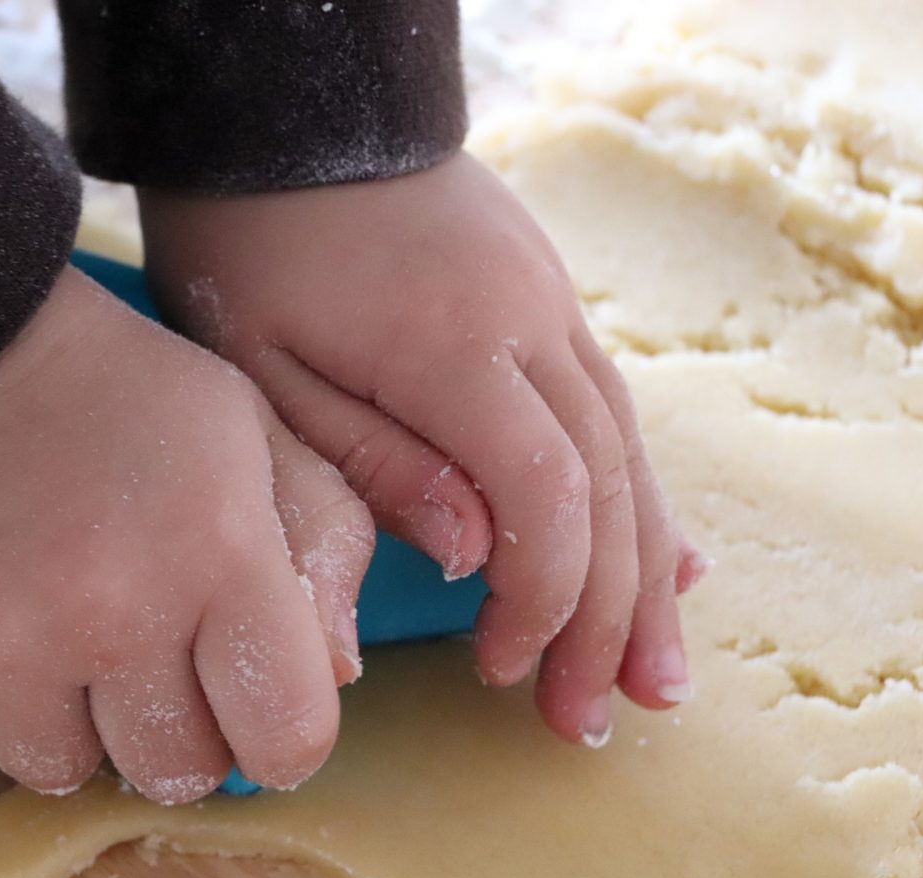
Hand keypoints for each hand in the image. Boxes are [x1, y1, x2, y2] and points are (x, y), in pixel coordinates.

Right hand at [0, 268, 373, 802]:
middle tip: (132, 646)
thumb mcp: (249, 425)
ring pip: (59, 770)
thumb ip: (325, 539)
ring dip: (59, 718)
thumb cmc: (109, 382)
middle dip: (168, 726)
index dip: (276, 735)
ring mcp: (1, 646)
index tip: (244, 704)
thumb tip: (339, 674)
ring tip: (38, 623)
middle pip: (174, 773)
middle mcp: (119, 615)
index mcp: (223, 555)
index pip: (289, 739)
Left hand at [139, 153, 700, 745]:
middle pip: (608, 491)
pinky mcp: (548, 304)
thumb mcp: (269, 366)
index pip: (548, 497)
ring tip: (659, 675)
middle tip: (594, 717)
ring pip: (629, 456)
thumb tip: (472, 554)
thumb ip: (375, 461)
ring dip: (648, 574)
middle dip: (609, 618)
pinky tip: (672, 560)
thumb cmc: (250, 244)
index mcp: (456, 349)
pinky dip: (640, 499)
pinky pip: (613, 414)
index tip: (500, 668)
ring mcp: (554, 309)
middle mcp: (533, 328)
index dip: (544, 600)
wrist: (288, 115)